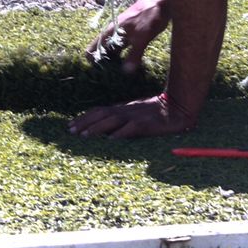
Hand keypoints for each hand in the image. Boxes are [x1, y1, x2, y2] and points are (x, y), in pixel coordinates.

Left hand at [68, 95, 194, 138]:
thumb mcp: (135, 117)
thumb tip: (107, 134)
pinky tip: (112, 139)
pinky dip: (122, 133)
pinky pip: (132, 128)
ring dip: (97, 128)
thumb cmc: (155, 113)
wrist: (177, 108)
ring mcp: (136, 117)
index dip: (84, 118)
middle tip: (70, 131)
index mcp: (122, 109)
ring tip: (85, 135)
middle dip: (84, 123)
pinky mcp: (147, 124)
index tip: (70, 125)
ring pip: (112, 120)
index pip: (98, 111)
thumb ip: (121, 122)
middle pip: (101, 115)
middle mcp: (125, 111)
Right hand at [88, 0, 169, 74]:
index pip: (95, 45)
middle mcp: (116, 32)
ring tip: (116, 75)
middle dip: (104, 62)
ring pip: (116, 49)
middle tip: (107, 77)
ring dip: (116, 60)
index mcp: (112, 30)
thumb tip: (126, 72)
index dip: (92, 57)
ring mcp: (125, 34)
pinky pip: (126, 49)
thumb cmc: (148, 17)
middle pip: (105, 49)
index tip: (94, 70)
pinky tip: (130, 66)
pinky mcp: (135, 36)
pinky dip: (126, 57)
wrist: (162, 3)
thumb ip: (134, 54)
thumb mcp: (141, 37)